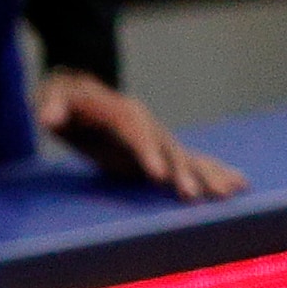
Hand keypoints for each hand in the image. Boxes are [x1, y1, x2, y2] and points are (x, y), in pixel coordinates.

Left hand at [39, 70, 244, 200]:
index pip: (137, 133)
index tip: (158, 175)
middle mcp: (146, 124)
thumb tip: (50, 116)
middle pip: (168, 148)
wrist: (80, 91)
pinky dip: (212, 172)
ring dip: (207, 174)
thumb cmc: (63, 98)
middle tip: (192, 195)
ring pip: (186, 157)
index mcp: (122, 112)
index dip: (148, 153)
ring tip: (230, 190)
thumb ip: (52, 105)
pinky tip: (236, 184)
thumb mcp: (52, 97)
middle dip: (181, 172)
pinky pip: (189, 162)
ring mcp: (155, 138)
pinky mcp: (157, 152)